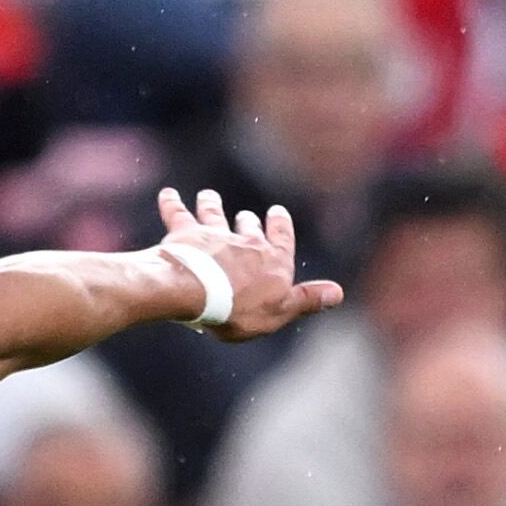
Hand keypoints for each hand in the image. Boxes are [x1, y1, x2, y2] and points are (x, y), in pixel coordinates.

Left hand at [154, 187, 341, 344]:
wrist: (197, 291)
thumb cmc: (238, 309)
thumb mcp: (279, 311)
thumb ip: (306, 300)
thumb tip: (338, 293)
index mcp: (271, 262)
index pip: (281, 240)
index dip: (280, 228)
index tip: (278, 213)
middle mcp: (245, 243)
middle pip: (248, 229)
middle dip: (248, 222)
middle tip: (246, 215)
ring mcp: (214, 236)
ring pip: (214, 215)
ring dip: (211, 204)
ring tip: (209, 195)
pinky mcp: (185, 234)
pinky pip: (178, 213)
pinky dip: (172, 202)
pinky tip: (167, 193)